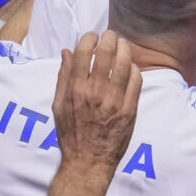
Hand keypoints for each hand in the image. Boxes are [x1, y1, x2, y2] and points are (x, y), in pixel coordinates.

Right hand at [53, 31, 140, 174]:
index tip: (92, 36)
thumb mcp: (58, 105)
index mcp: (75, 91)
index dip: (90, 39)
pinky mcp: (130, 109)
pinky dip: (134, 69)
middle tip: (111, 35)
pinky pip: (136, 81)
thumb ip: (63, 77)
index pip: (84, 54)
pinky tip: (130, 67)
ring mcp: (115, 101)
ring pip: (125, 65)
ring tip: (123, 45)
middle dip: (110, 39)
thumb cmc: (71, 133)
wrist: (88, 161)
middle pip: (107, 54)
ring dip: (125, 50)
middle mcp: (95, 93)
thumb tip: (67, 51)